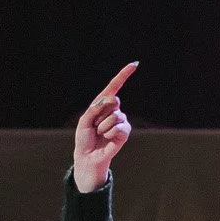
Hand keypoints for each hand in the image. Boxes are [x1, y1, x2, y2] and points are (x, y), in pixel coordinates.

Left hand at [72, 62, 136, 193]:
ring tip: (100, 134)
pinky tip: (106, 138)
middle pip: (113, 101)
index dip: (124, 75)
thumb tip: (111, 99)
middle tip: (95, 125)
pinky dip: (109, 133)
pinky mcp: (125, 132)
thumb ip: (94, 108)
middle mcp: (114, 110)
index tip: (135, 64)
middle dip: (100, 114)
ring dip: (103, 126)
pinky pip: (119, 127)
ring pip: (115, 116)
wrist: (88, 156)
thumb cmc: (84, 138)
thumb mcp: (84, 120)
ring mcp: (121, 120)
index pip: (115, 86)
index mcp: (102, 103)